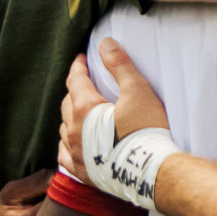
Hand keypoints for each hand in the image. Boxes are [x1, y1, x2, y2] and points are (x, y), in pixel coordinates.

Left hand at [57, 40, 168, 175]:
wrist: (152, 172)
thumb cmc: (147, 130)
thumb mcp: (137, 91)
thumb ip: (119, 65)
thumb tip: (105, 44)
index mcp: (84, 109)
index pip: (75, 81)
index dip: (79, 67)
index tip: (82, 58)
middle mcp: (73, 131)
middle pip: (67, 104)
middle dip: (75, 90)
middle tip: (85, 82)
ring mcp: (75, 154)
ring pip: (65, 129)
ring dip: (71, 116)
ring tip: (81, 111)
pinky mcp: (82, 172)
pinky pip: (65, 155)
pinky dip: (68, 144)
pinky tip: (73, 143)